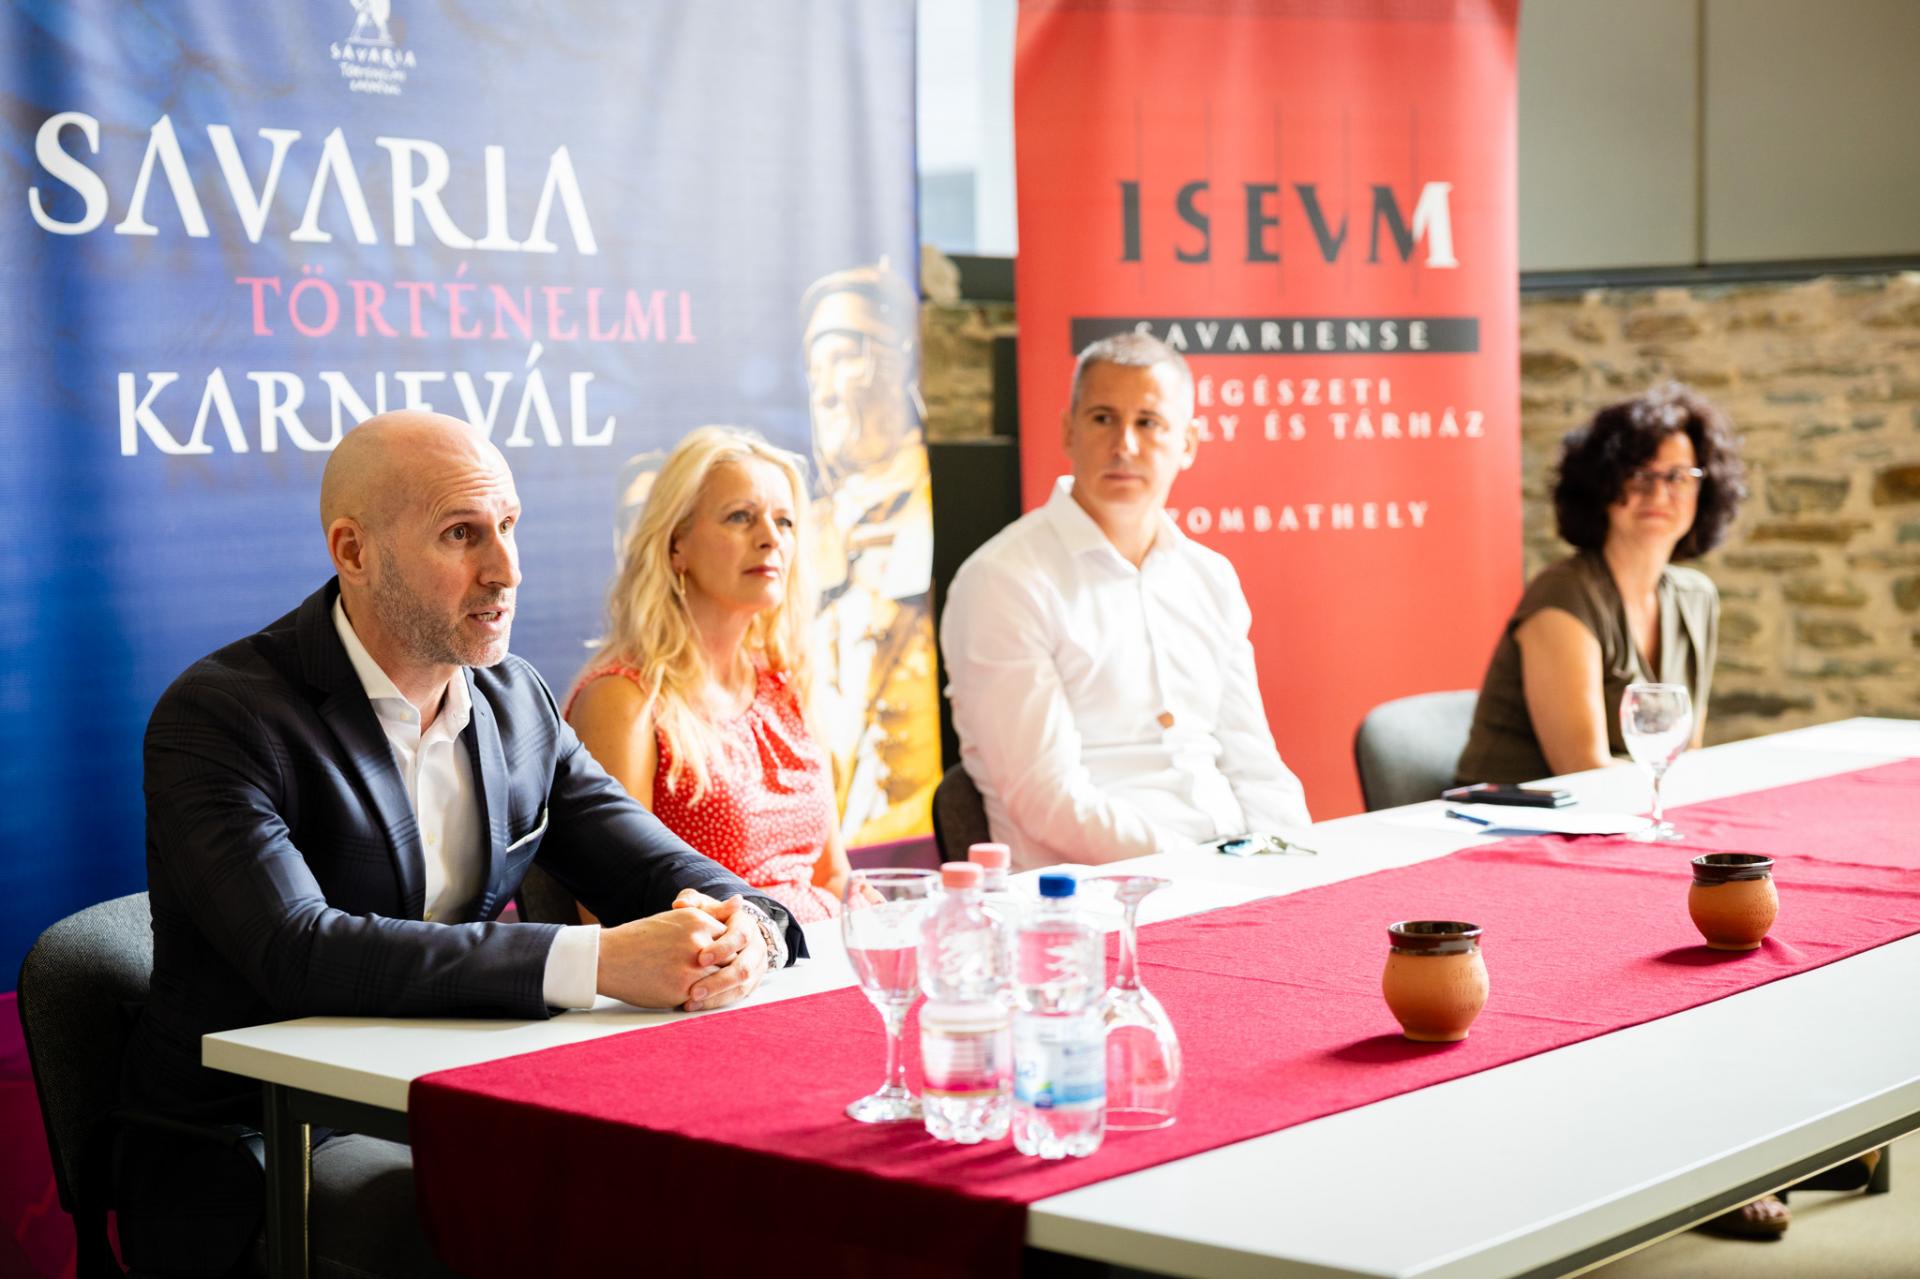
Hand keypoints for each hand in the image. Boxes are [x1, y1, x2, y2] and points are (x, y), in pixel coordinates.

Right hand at [595, 907, 729, 1009]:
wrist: (609, 958)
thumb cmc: (642, 938)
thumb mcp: (678, 918)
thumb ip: (711, 913)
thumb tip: (740, 901)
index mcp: (698, 920)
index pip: (731, 936)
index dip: (724, 949)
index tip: (713, 955)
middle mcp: (699, 941)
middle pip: (732, 958)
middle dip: (724, 967)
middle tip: (709, 973)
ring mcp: (693, 966)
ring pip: (722, 979)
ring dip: (715, 984)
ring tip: (699, 985)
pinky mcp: (684, 989)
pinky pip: (706, 997)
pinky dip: (702, 998)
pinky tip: (687, 995)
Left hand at [671, 890, 769, 1011]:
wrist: (731, 932)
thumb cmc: (712, 918)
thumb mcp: (705, 906)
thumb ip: (693, 902)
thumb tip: (680, 904)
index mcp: (746, 924)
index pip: (740, 937)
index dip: (722, 948)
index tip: (700, 958)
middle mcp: (756, 947)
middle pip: (744, 968)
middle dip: (719, 980)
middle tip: (694, 990)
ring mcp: (756, 967)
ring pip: (742, 986)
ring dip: (717, 996)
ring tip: (691, 1002)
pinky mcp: (751, 983)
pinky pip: (737, 996)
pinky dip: (717, 1003)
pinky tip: (695, 1006)